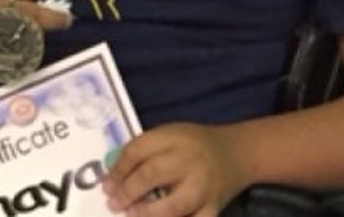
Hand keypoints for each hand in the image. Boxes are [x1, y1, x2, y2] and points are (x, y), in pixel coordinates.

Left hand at [103, 123, 241, 216]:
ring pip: (172, 206)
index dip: (118, 169)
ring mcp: (203, 187)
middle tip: (113, 202)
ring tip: (131, 214)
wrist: (237, 153)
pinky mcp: (213, 208)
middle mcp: (189, 160)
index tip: (106, 184)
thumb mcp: (170, 134)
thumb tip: (113, 176)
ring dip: (147, 214)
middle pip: (152, 174)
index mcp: (174, 137)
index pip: (138, 151)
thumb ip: (144, 151)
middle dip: (128, 191)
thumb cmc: (195, 144)